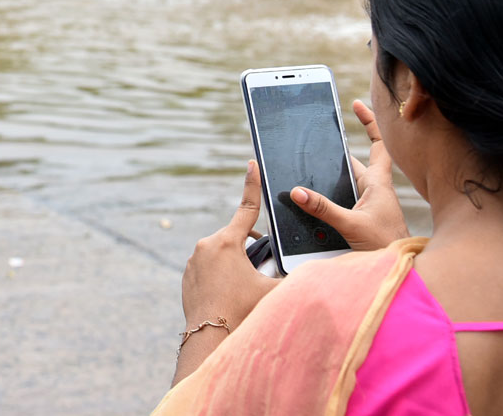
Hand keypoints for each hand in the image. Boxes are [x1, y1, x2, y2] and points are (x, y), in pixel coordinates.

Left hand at [174, 161, 279, 383]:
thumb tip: (315, 270)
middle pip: (236, 238)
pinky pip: (209, 267)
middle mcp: (206, 245)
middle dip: (251, 249)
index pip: (246, 208)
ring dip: (236, 263)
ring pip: (222, 253)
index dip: (252, 185)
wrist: (207, 340)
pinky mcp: (188, 275)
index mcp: (227, 243)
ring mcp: (194, 260)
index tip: (252, 163)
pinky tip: (230, 295)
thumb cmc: (242, 315)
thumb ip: (292, 276)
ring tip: (245, 289)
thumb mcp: (273, 293)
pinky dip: (222, 275)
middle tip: (261, 271)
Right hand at [289, 100, 408, 250]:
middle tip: (319, 138)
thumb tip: (297, 191)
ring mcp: (369, 204)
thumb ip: (322, 208)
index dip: (369, 122)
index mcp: (378, 183)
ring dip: (331, 177)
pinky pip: (344, 199)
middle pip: (355, 162)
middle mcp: (375, 190)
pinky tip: (315, 201)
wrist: (399, 271)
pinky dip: (330, 195)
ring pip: (347, 182)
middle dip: (337, 151)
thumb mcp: (351, 225)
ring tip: (310, 170)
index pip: (378, 144)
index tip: (357, 104)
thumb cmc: (387, 247)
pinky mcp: (363, 218)